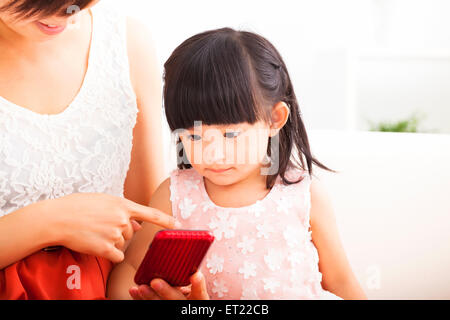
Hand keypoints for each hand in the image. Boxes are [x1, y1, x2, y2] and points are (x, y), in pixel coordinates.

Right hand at [49, 193, 177, 262]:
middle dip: (120, 232)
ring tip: (94, 232)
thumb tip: (136, 224)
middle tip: (101, 226)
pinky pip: (117, 256)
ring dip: (112, 242)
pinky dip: (110, 254)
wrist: (58, 218)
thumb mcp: (102, 200)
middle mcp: (122, 219)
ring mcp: (114, 234)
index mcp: (122, 204)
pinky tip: (97, 245)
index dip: (165, 220)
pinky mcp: (105, 248)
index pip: (150, 213)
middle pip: (131, 233)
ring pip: (122, 244)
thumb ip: (121, 209)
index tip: (177, 225)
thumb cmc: (77, 206)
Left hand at [129, 271, 208, 299]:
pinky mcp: (161, 307)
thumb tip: (179, 247)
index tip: (195, 276)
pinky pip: (149, 305)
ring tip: (141, 287)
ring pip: (162, 304)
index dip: (198, 285)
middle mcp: (185, 304)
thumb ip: (189, 270)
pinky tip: (134, 290)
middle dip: (165, 291)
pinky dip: (141, 298)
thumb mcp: (194, 281)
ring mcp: (172, 307)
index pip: (200, 292)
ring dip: (150, 296)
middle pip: (176, 299)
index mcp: (198, 297)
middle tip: (155, 282)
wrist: (182, 302)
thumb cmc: (188, 288)